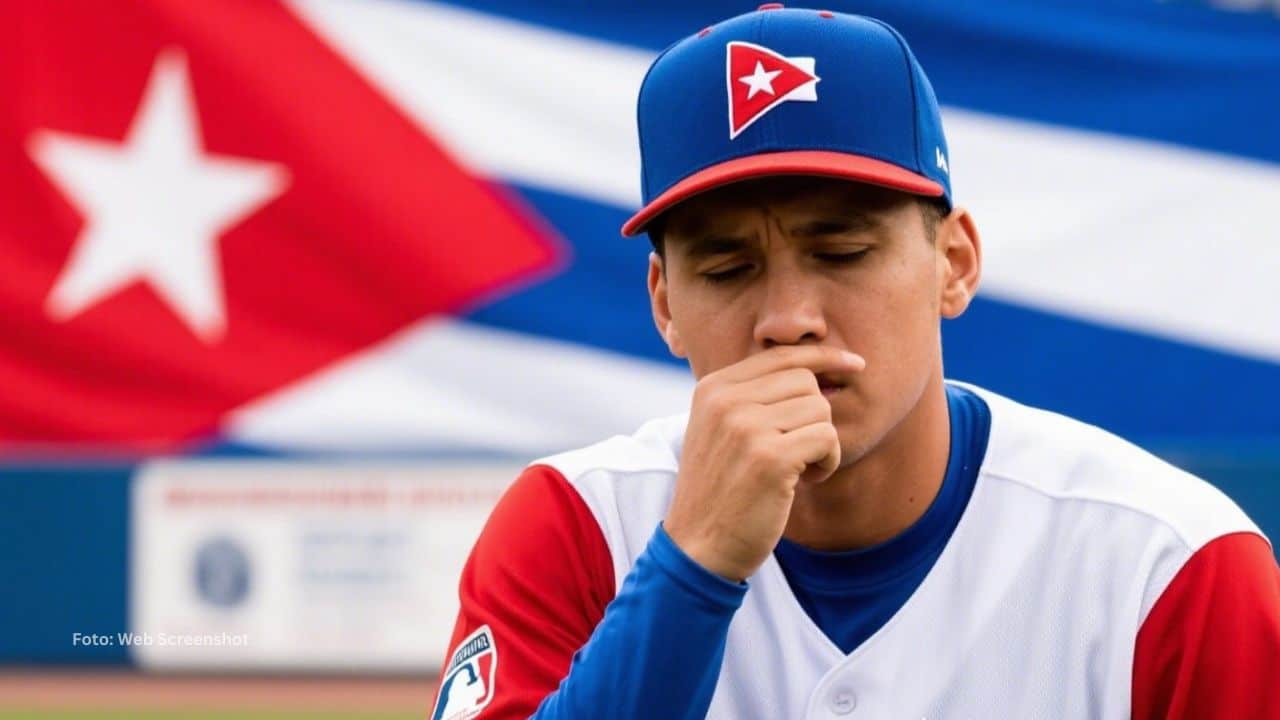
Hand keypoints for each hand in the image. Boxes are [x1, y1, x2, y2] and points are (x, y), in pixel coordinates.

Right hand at [663, 345, 865, 581]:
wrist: (698, 546)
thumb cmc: (720, 491)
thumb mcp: (721, 431)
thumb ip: (753, 397)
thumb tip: (818, 368)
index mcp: (712, 388)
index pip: (781, 356)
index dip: (823, 357)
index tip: (855, 364)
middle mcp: (726, 401)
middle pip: (805, 381)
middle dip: (815, 416)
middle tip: (800, 451)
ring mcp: (746, 427)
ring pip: (820, 408)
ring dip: (823, 442)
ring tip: (799, 469)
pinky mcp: (770, 458)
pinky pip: (827, 438)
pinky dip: (829, 461)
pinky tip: (806, 480)